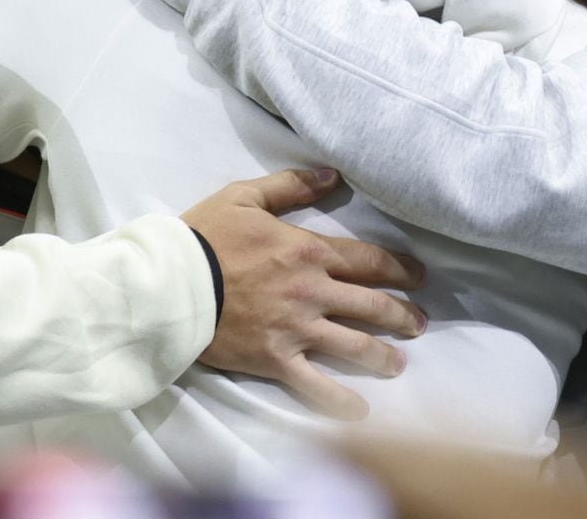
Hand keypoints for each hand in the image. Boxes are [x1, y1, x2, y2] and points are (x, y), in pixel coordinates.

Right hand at [184, 167, 425, 419]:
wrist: (166, 285)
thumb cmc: (205, 237)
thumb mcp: (246, 196)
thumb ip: (292, 185)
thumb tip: (333, 175)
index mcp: (309, 251)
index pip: (369, 261)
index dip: (399, 269)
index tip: (419, 276)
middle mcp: (312, 292)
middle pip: (371, 304)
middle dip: (401, 314)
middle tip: (419, 322)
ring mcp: (296, 329)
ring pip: (353, 344)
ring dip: (382, 354)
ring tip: (399, 363)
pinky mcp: (274, 360)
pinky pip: (314, 385)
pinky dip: (339, 401)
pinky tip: (361, 412)